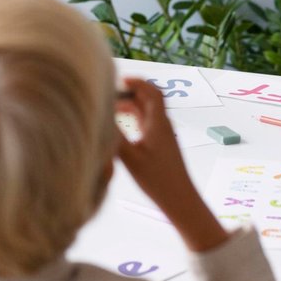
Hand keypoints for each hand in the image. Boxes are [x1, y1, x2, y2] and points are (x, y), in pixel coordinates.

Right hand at [115, 78, 227, 251]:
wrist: (180, 200)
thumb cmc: (157, 180)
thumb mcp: (131, 158)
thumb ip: (115, 136)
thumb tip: (100, 117)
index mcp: (158, 123)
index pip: (152, 92)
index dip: (137, 82)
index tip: (119, 80)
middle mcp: (162, 125)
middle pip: (147, 99)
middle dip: (128, 93)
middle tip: (107, 96)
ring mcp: (161, 135)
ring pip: (145, 112)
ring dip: (129, 107)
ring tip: (109, 110)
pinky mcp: (159, 145)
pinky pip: (145, 124)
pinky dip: (132, 120)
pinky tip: (119, 127)